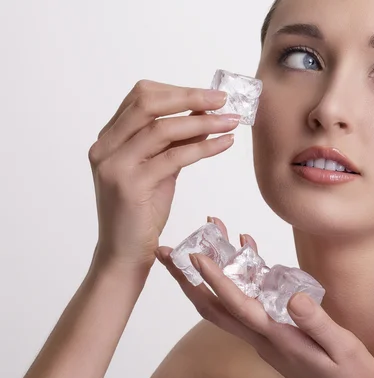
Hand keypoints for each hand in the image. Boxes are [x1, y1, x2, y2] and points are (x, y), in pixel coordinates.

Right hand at [88, 80, 240, 270]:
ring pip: (162, 129)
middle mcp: (105, 147)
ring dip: (203, 122)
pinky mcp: (131, 186)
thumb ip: (174, 143)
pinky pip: (175, 157)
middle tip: (223, 100)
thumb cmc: (142, 212)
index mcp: (108, 139)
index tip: (210, 95)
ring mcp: (115, 165)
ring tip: (231, 121)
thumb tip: (203, 115)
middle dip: (190, 97)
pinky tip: (224, 143)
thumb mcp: (159, 169)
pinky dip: (204, 147)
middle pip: (148, 104)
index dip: (177, 91)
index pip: (140, 97)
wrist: (125, 254)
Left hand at [155, 218, 373, 377]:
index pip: (237, 305)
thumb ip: (317, 323)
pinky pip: (247, 301)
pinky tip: (247, 253)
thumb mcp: (342, 349)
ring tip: (202, 241)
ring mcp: (263, 334)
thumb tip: (293, 297)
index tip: (196, 257)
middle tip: (167, 252)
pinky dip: (239, 277)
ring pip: (225, 303)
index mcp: (276, 337)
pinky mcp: (271, 332)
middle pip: (213, 306)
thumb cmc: (347, 377)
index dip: (215, 280)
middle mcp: (261, 335)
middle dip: (187, 280)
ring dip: (207, 275)